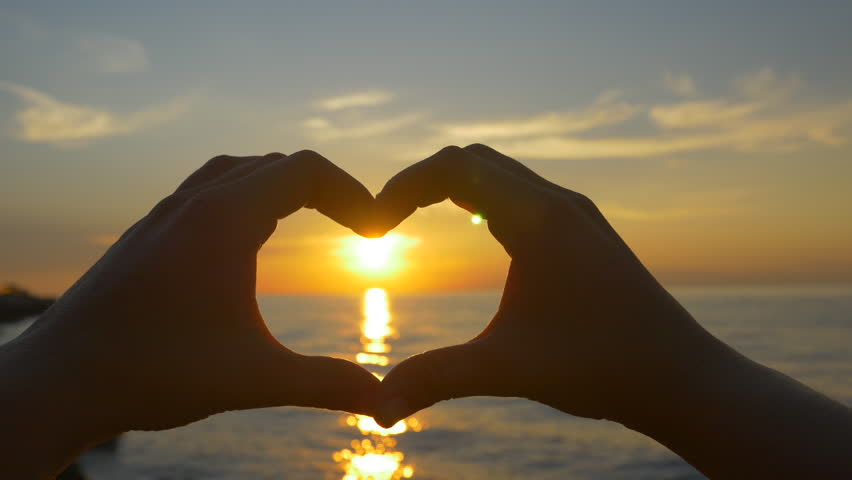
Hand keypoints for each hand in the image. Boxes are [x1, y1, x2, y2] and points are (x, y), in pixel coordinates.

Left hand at [3, 151, 379, 473]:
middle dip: (325, 190)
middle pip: (274, 165)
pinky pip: (203, 193)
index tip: (376, 231)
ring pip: (233, 172)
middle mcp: (192, 205)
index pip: (304, 171)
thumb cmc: (151, 372)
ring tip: (308, 216)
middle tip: (358, 227)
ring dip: (279, 186)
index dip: (353, 193)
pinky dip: (241, 198)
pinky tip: (243, 242)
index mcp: (224, 220)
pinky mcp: (144, 238)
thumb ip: (324, 383)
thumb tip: (382, 401)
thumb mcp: (253, 379)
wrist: (58, 382)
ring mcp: (163, 218)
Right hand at [372, 144, 715, 425]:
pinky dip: (484, 195)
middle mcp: (559, 203)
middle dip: (422, 181)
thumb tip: (377, 409)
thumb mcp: (508, 369)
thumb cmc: (603, 368)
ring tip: (416, 217)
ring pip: (501, 171)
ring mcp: (577, 213)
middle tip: (388, 219)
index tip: (375, 227)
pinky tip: (476, 228)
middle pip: (473, 158)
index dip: (403, 187)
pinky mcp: (586, 230)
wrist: (682, 377)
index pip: (454, 167)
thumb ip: (436, 379)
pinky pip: (524, 190)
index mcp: (537, 219)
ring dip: (454, 185)